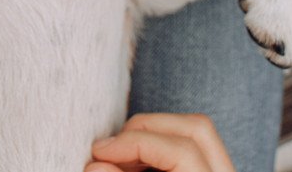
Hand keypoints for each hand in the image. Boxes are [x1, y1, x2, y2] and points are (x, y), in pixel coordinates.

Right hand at [86, 113, 234, 171]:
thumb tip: (95, 164)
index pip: (181, 150)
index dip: (134, 144)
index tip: (99, 152)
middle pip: (196, 128)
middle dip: (146, 128)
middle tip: (110, 148)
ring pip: (196, 132)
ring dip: (152, 135)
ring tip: (119, 156)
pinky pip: (192, 148)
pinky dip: (160, 149)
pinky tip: (135, 163)